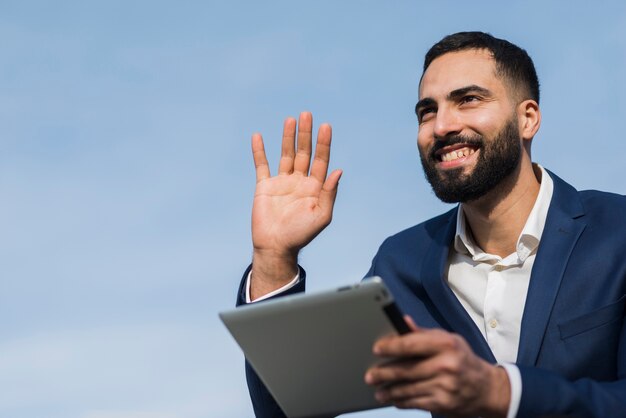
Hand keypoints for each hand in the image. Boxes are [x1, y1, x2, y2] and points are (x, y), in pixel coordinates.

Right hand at [250, 112, 341, 298]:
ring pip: (286, 154)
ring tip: (290, 120)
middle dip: (306, 134)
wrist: (276, 246)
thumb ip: (329, 193)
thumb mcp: (321, 215)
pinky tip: (258, 136)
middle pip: (304, 152)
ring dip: (288, 138)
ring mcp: (282, 182)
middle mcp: (300, 181)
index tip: (325, 126)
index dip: (324, 143)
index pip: (321, 160)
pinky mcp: (265, 186)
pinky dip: (259, 151)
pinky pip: (261, 165)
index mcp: (315, 187)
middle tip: (307, 114)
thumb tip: (338, 170)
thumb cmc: (301, 234)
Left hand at [365, 318, 509, 417]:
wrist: (488, 389)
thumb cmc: (464, 360)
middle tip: (370, 375)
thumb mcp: (449, 340)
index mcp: (446, 344)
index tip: (377, 349)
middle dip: (384, 373)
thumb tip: (403, 321)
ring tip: (377, 390)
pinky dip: (401, 401)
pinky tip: (393, 399)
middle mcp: (446, 365)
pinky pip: (415, 403)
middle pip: (406, 369)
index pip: (412, 344)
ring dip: (389, 391)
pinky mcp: (443, 403)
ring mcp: (445, 386)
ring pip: (408, 389)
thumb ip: (424, 333)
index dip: (391, 346)